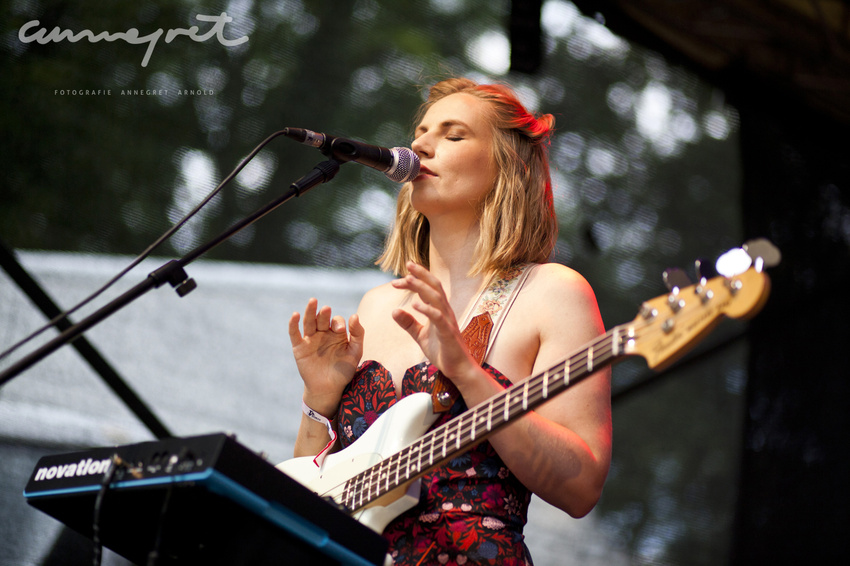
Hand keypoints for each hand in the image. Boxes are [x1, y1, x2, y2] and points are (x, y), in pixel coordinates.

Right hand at [288, 298, 363, 415]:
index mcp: (336, 333)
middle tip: (327, 309)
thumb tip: (354, 315)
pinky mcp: (299, 348)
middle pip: (322, 318)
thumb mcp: (355, 352)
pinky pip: (294, 334)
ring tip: (313, 301)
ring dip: (310, 311)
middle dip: (324, 314)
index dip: (338, 323)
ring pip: (309, 322)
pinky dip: (293, 324)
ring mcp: (310, 340)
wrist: (329, 389)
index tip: (341, 330)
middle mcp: (323, 333)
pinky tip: (296, 315)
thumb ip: (358, 334)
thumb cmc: (344, 370)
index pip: (336, 321)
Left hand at [390, 262, 477, 385]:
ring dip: (421, 287)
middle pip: (434, 286)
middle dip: (421, 274)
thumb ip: (408, 323)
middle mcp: (446, 311)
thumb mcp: (420, 336)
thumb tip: (393, 311)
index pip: (428, 289)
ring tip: (407, 280)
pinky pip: (438, 318)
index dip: (416, 279)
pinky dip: (427, 309)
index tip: (399, 277)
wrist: (459, 370)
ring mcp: (448, 321)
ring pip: (436, 298)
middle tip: (407, 265)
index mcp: (439, 310)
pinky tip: (415, 304)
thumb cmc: (442, 351)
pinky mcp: (448, 333)